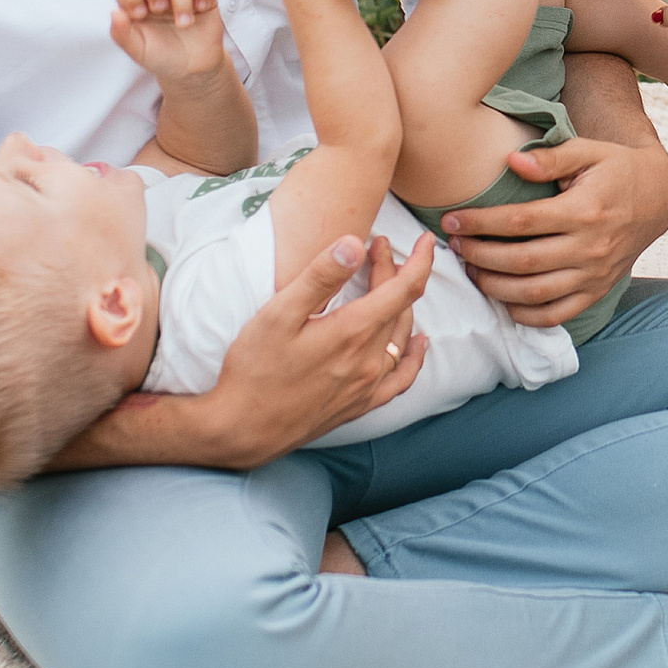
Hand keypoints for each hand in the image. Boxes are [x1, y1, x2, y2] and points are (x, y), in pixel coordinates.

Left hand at [110, 0, 230, 82]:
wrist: (192, 69)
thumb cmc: (161, 58)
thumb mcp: (138, 51)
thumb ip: (122, 35)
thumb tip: (113, 13)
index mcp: (135, 5)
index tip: (140, 14)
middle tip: (159, 10)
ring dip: (181, 0)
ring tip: (184, 24)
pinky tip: (201, 8)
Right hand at [206, 227, 437, 459]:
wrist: (243, 429)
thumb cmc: (254, 369)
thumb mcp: (278, 314)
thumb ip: (319, 277)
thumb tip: (354, 244)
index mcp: (352, 332)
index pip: (403, 288)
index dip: (418, 260)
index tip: (424, 239)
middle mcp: (369, 361)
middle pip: (399, 307)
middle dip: (395, 271)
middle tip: (377, 247)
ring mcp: (368, 386)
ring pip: (401, 336)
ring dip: (401, 304)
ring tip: (388, 280)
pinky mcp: (361, 405)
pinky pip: (401, 377)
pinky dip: (414, 355)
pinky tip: (417, 343)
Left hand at [442, 133, 667, 327]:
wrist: (658, 198)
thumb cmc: (615, 169)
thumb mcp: (588, 151)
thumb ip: (550, 158)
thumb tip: (512, 162)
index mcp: (584, 211)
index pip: (521, 222)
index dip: (481, 223)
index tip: (452, 220)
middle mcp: (590, 248)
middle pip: (522, 261)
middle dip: (480, 255)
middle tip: (455, 245)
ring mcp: (594, 275)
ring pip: (534, 293)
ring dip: (494, 286)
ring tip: (471, 270)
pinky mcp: (597, 292)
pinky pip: (556, 315)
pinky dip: (525, 314)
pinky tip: (502, 299)